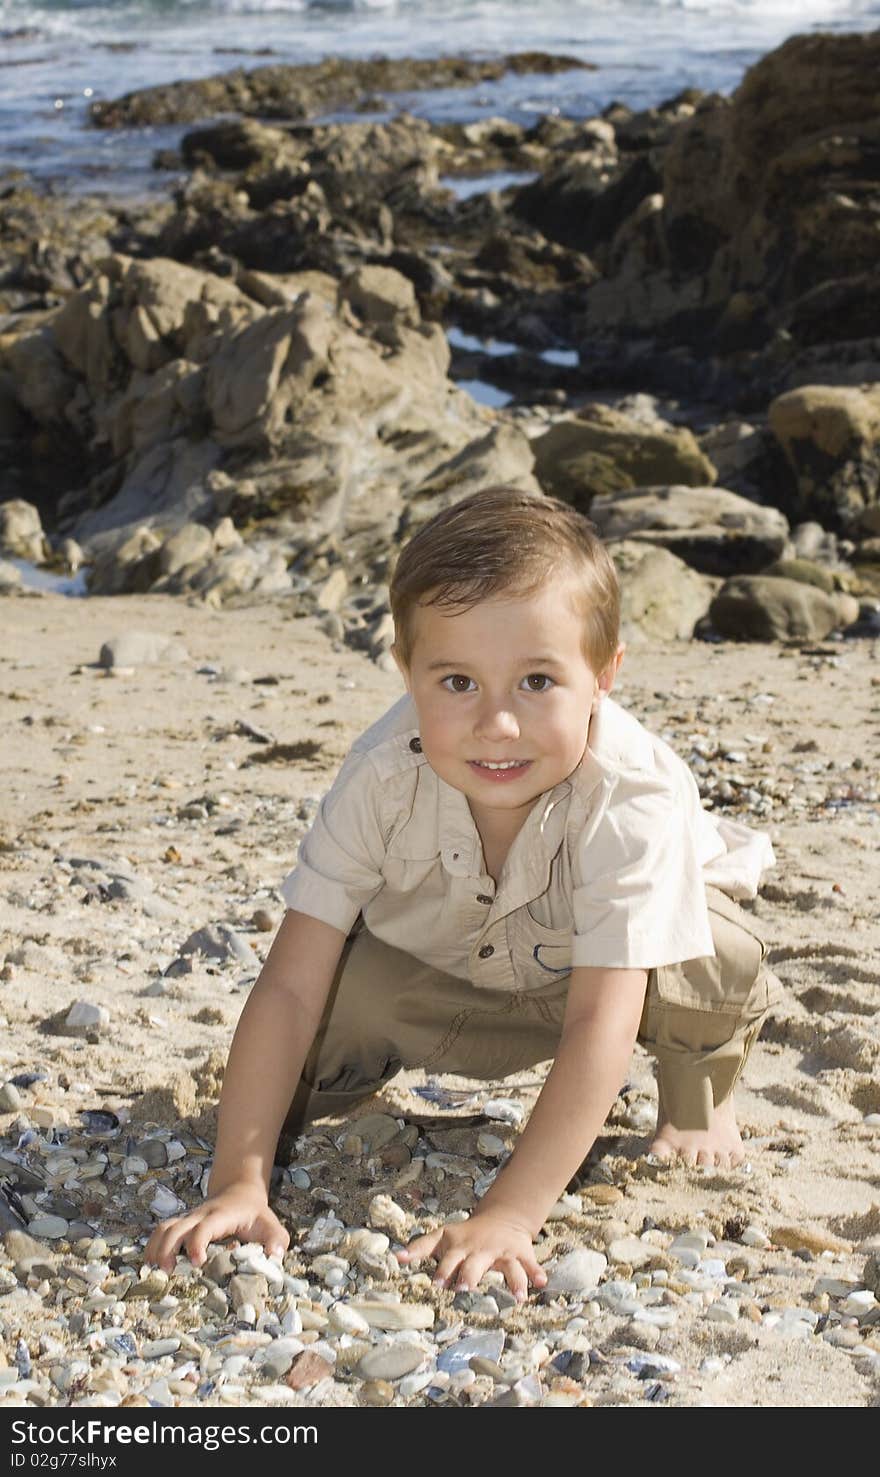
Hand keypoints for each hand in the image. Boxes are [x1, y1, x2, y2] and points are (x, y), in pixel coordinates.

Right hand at [143, 1180, 289, 1271]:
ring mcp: (189, 1219)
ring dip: (156, 1247)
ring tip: (153, 1270)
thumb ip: (277, 1240)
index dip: (198, 1243)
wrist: (240, 1193)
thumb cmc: (255, 1215)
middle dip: (168, 1248)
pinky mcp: (183, 1224)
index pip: (205, 1227)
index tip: (197, 1262)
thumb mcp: (271, 1225)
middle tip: (167, 1272)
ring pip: (165, 1227)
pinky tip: (149, 1264)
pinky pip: (162, 1231)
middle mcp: (200, 1216)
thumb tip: (275, 1255)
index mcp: (221, 1216)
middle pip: (176, 1227)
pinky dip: (152, 1246)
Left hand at [394, 1207, 546, 1302]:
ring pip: (509, 1267)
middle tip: (464, 1288)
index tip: (437, 1283)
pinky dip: (536, 1273)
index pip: (449, 1259)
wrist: (501, 1217)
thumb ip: (420, 1247)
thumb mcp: (441, 1236)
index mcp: (461, 1247)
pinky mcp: (520, 1253)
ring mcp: (502, 1252)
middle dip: (470, 1275)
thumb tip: (396, 1257)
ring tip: (518, 1298)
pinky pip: (530, 1264)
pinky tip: (542, 1283)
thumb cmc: (464, 1234)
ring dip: (513, 1281)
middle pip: (475, 1264)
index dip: (443, 1270)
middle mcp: (481, 1250)